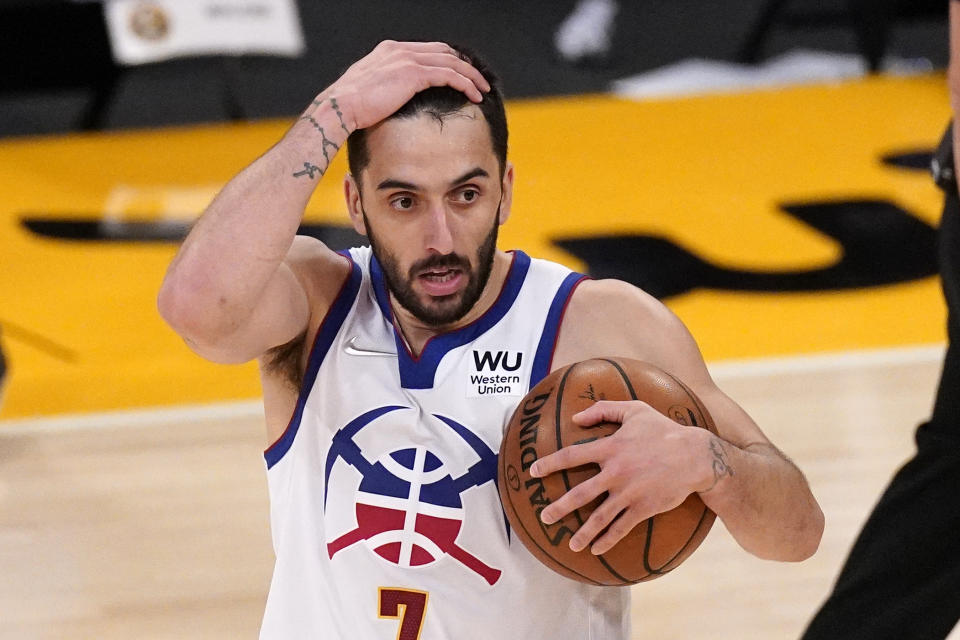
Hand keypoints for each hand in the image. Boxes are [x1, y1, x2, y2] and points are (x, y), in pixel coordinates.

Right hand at [317, 40, 490, 132]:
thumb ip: (383, 87)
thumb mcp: (367, 90)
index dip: (447, 60)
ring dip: (470, 75)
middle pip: (443, 51)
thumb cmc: (349, 107)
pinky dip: (465, 84)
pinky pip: (449, 75)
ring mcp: (407, 59)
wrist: (339, 107)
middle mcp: (400, 50)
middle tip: (478, 80)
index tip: (460, 74)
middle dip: (464, 65)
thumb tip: (389, 101)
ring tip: (482, 89)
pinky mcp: (413, 74)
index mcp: (389, 51)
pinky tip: (474, 96)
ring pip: (451, 61)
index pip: (427, 50)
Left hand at [529, 400, 713, 554]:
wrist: (694, 455)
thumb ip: (603, 409)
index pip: (571, 456)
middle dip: (559, 507)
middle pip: (580, 493)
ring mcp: (629, 492)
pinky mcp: (643, 508)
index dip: (550, 464)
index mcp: (610, 447)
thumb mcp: (635, 410)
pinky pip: (622, 527)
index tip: (534, 472)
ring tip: (570, 544)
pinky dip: (608, 540)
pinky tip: (597, 549)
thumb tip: (575, 418)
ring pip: (599, 517)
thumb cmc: (663, 430)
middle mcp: (615, 472)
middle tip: (545, 517)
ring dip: (583, 533)